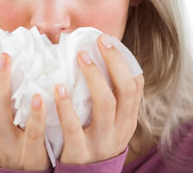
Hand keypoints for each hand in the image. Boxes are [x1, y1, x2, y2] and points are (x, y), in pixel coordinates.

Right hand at [0, 30, 50, 169]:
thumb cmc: (15, 142)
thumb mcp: (0, 122)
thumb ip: (3, 95)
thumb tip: (11, 54)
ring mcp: (8, 142)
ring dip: (1, 82)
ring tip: (7, 58)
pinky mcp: (30, 155)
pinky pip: (32, 133)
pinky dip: (34, 114)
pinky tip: (40, 96)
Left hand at [54, 34, 143, 163]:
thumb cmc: (92, 143)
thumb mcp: (109, 125)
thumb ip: (106, 100)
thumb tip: (93, 59)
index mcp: (126, 120)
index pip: (135, 86)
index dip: (124, 61)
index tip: (108, 40)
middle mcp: (119, 129)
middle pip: (124, 91)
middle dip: (114, 62)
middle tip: (98, 40)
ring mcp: (101, 141)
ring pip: (105, 104)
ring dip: (93, 77)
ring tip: (80, 56)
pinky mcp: (80, 152)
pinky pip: (74, 127)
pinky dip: (66, 106)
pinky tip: (58, 88)